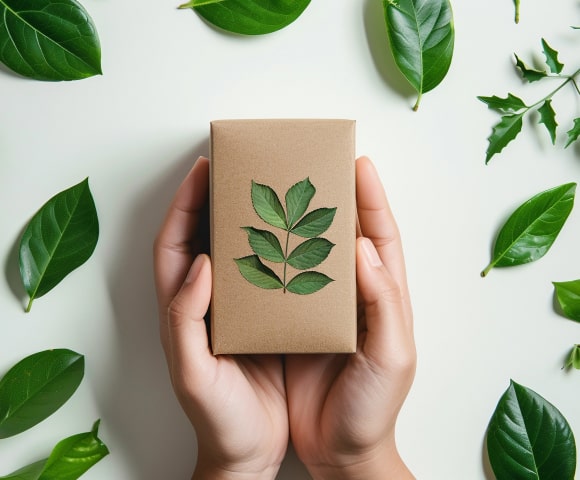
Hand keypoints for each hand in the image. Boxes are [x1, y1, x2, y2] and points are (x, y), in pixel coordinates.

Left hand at [153, 157, 287, 479]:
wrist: (247, 452)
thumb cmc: (216, 418)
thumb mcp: (194, 373)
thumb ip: (187, 319)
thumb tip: (202, 264)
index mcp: (181, 310)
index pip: (175, 243)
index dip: (184, 204)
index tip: (202, 170)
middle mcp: (203, 302)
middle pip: (200, 237)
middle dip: (211, 198)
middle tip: (235, 169)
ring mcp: (230, 309)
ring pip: (231, 250)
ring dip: (242, 218)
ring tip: (265, 191)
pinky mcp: (256, 321)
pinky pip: (260, 273)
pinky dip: (269, 249)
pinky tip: (290, 237)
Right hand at [285, 156, 415, 479]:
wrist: (338, 452)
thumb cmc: (373, 408)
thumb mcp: (391, 356)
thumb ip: (384, 302)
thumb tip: (364, 247)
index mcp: (381, 297)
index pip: (380, 235)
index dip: (371, 198)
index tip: (359, 163)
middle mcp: (349, 295)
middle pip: (342, 234)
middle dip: (331, 197)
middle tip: (313, 166)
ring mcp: (318, 307)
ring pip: (307, 252)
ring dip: (295, 221)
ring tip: (279, 191)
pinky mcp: (290, 324)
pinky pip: (279, 279)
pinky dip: (270, 256)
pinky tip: (255, 240)